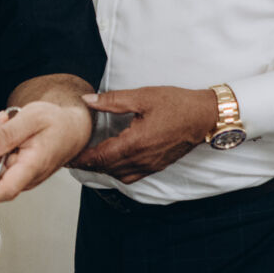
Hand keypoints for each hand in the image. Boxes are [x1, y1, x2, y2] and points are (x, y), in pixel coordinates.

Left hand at [0, 99, 92, 205]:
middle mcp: (22, 176)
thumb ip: (8, 134)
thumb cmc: (58, 125)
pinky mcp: (8, 168)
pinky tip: (3, 129)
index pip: (6, 188)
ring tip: (5, 123)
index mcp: (32, 166)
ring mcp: (14, 173)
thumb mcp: (34, 118)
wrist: (69, 128)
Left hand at [69, 86, 217, 183]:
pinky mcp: (157, 166)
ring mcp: (150, 165)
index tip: (68, 155)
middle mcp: (141, 159)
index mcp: (135, 143)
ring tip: (89, 159)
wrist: (206, 116)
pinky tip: (113, 162)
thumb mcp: (143, 96)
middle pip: (106, 168)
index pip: (100, 157)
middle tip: (72, 156)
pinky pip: (132, 176)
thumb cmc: (177, 104)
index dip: (81, 159)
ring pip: (118, 175)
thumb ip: (112, 100)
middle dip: (87, 164)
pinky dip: (117, 172)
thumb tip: (87, 100)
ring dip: (102, 169)